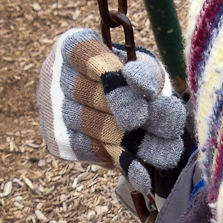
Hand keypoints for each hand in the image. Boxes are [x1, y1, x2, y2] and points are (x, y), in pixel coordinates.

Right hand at [38, 28, 189, 198]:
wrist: (120, 104)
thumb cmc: (133, 78)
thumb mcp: (141, 64)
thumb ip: (144, 71)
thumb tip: (142, 87)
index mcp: (71, 47)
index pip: (88, 56)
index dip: (117, 75)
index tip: (150, 91)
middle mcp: (54, 77)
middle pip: (93, 96)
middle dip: (135, 112)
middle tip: (169, 125)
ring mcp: (53, 111)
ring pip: (96, 128)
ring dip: (136, 144)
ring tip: (168, 152)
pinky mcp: (60, 142)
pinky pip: (93, 153)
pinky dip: (123, 164)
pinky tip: (145, 175)